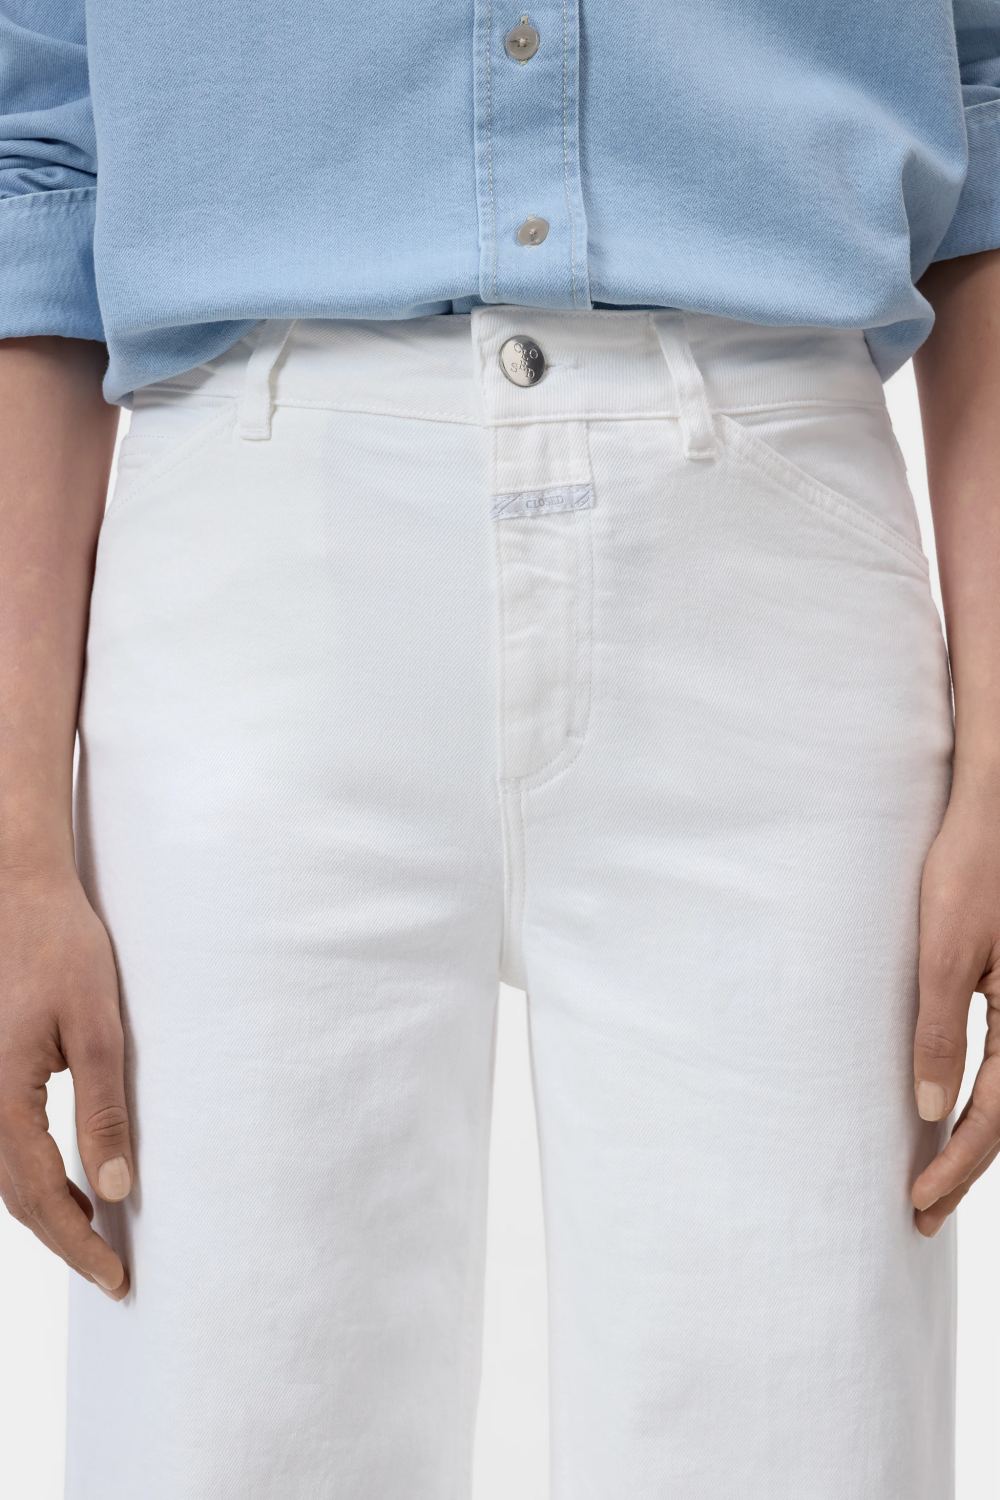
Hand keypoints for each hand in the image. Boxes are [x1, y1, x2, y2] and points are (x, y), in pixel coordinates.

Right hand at [0, 866, 131, 1295]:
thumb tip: (115, 1189)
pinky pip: (5, 1145)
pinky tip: (69, 1182)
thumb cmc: (62, 949)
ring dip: (48, 1212)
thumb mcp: (99, 1029)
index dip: (79, 1245)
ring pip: (5, 1176)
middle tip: (112, 1273)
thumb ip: (103, 1111)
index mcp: (2, 1100)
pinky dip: (33, 1177)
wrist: (19, 891)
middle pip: (16, 1198)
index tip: (116, 1278)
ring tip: (95, 1238)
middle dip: (64, 1240)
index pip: (41, 1198)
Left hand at [911, 794, 999, 1234]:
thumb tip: (927, 1109)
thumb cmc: (971, 869)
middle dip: (964, 1168)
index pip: (995, 1117)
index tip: (916, 1202)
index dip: (955, 1164)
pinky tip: (953, 1108)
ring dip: (973, 1138)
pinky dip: (982, 1096)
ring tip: (936, 1178)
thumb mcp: (946, 953)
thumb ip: (941, 1031)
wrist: (996, 807)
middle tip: (922, 1216)